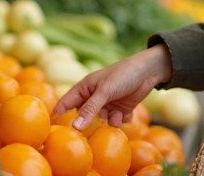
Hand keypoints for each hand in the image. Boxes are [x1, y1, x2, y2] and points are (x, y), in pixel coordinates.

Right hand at [54, 44, 172, 128]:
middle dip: (89, 124)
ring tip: (117, 116)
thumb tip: (75, 127)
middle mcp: (94, 97)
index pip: (66, 103)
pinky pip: (115, 121)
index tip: (55, 131)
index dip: (59, 115)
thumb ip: (90, 109)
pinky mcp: (120, 108)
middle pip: (84, 116)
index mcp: (85, 88)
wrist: (149, 71)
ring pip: (102, 121)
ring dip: (110, 121)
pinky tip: (127, 113)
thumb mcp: (105, 91)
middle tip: (92, 132)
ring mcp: (107, 104)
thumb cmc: (123, 74)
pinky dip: (121, 120)